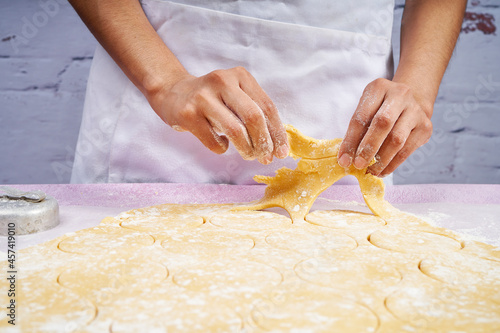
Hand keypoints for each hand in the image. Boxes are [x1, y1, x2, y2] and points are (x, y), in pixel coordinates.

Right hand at [148, 66, 288, 163]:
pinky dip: (223, 148)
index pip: (267, 106)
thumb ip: (255, 111)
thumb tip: (277, 145)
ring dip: (247, 149)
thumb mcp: (235, 94)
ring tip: (248, 155)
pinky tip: (223, 144)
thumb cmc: (212, 99)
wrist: (172, 93)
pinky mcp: (188, 114)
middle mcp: (222, 81)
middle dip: (264, 143)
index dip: (277, 133)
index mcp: (240, 76)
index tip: (282, 152)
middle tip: (265, 157)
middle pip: (254, 117)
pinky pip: (214, 141)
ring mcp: (203, 97)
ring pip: (236, 131)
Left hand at [337, 78, 432, 176]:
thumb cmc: (380, 109)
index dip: (351, 140)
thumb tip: (346, 158)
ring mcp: (415, 110)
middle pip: (382, 123)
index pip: (362, 116)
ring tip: (370, 171)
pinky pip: (407, 150)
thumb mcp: (367, 109)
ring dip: (381, 159)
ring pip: (397, 139)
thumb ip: (358, 130)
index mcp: (379, 88)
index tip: (343, 159)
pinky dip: (392, 164)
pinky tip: (382, 171)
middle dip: (368, 148)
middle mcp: (400, 94)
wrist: (410, 102)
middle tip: (358, 165)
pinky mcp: (425, 126)